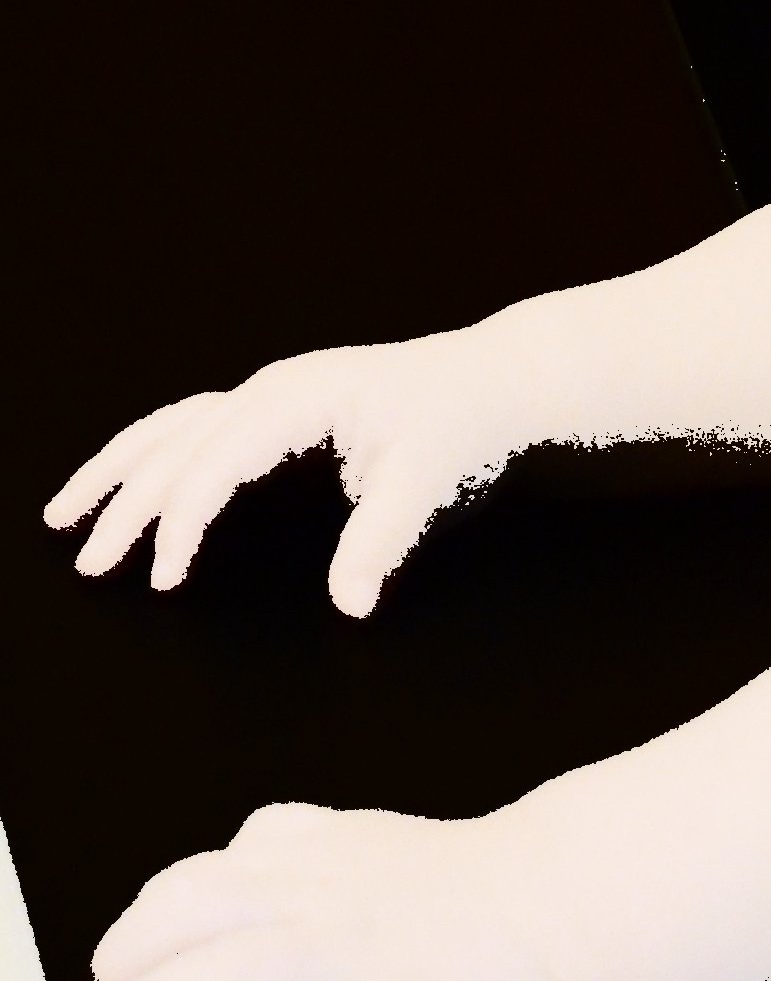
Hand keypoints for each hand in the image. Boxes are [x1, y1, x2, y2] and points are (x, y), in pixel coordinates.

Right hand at [46, 330, 529, 616]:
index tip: (165, 575)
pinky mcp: (283, 406)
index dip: (184, 517)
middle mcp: (278, 387)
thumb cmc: (463, 420)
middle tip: (89, 561)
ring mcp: (277, 392)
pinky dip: (155, 453)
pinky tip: (133, 482)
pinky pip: (199, 425)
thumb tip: (348, 603)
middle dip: (127, 501)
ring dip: (120, 469)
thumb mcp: (430, 478)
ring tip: (65, 514)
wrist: (495, 377)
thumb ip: (382, 538)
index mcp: (304, 396)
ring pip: (176, 425)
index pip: (219, 459)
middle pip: (181, 441)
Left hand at [67, 800, 560, 980]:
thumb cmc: (460, 884)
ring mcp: (368, 952)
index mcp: (319, 858)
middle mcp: (329, 897)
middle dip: (133, 952)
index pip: (209, 872)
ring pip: (249, 968)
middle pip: (207, 909)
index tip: (115, 956)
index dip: (148, 913)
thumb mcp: (365, 843)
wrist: (555, 897)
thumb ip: (298, 849)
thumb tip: (237, 854)